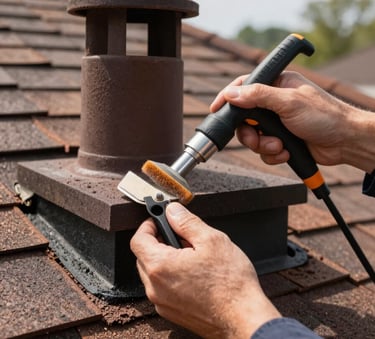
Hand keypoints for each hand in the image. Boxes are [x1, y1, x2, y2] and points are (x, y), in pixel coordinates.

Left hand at [131, 202, 280, 338]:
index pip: (138, 239)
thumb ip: (186, 222)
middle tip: (181, 236)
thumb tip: (173, 211)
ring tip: (191, 256)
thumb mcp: (211, 240)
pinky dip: (170, 276)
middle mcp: (155, 287)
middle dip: (158, 242)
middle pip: (143, 256)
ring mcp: (162, 302)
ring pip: (152, 272)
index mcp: (160, 266)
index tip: (159, 221)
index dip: (148, 225)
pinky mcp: (171, 312)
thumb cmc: (230, 283)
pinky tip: (193, 273)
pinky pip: (161, 287)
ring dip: (165, 259)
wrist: (244, 318)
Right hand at [210, 71, 374, 172]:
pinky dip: (273, 154)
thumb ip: (259, 96)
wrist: (344, 142)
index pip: (244, 87)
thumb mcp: (289, 102)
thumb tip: (232, 94)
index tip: (216, 109)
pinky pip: (264, 150)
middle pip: (244, 118)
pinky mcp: (280, 140)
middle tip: (257, 138)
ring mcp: (276, 123)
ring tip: (280, 147)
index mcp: (276, 85)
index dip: (228, 98)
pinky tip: (286, 152)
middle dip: (250, 133)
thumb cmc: (325, 116)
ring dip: (264, 146)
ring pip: (252, 137)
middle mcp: (274, 104)